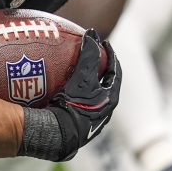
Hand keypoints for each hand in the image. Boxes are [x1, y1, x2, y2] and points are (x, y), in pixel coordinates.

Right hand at [45, 31, 120, 160]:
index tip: (104, 44)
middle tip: (89, 57)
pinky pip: (75, 105)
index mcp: (110, 99)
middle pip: (104, 85)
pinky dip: (70, 94)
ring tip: (72, 72)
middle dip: (97, 71)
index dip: (111, 56)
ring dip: (84, 84)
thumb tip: (92, 34)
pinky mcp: (75, 127)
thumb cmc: (74, 105)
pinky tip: (56, 90)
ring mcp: (90, 121)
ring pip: (90, 97)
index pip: (115, 72)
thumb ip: (89, 55)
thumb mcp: (83, 77)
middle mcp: (103, 112)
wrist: (59, 136)